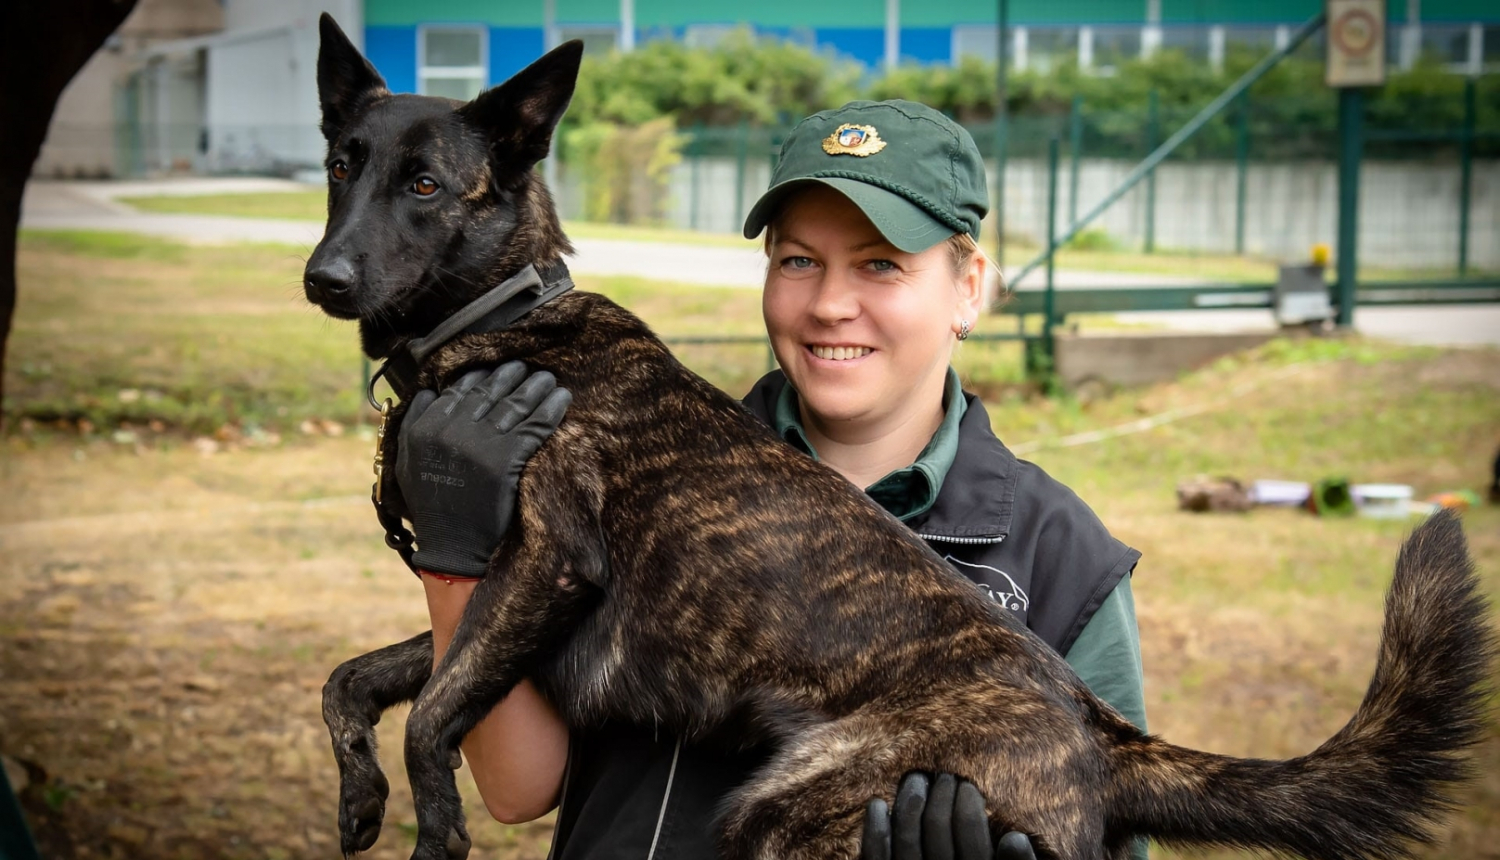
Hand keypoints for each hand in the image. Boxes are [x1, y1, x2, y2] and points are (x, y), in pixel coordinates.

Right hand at [392, 362, 570, 576]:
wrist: (453, 545)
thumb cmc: (432, 506)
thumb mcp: (408, 462)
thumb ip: (416, 423)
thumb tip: (431, 392)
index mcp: (427, 428)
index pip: (459, 391)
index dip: (480, 377)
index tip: (494, 370)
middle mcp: (452, 431)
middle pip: (489, 393)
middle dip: (510, 377)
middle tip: (524, 367)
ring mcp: (481, 444)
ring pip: (514, 405)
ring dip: (535, 387)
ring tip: (548, 378)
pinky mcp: (507, 460)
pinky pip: (535, 426)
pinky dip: (551, 410)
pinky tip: (562, 399)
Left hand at [861, 772, 1036, 859]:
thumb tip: (1014, 837)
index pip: (971, 836)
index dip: (968, 805)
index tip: (967, 784)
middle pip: (937, 829)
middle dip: (940, 795)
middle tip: (944, 776)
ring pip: (906, 837)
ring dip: (908, 802)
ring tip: (914, 780)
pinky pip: (875, 858)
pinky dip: (874, 830)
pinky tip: (877, 804)